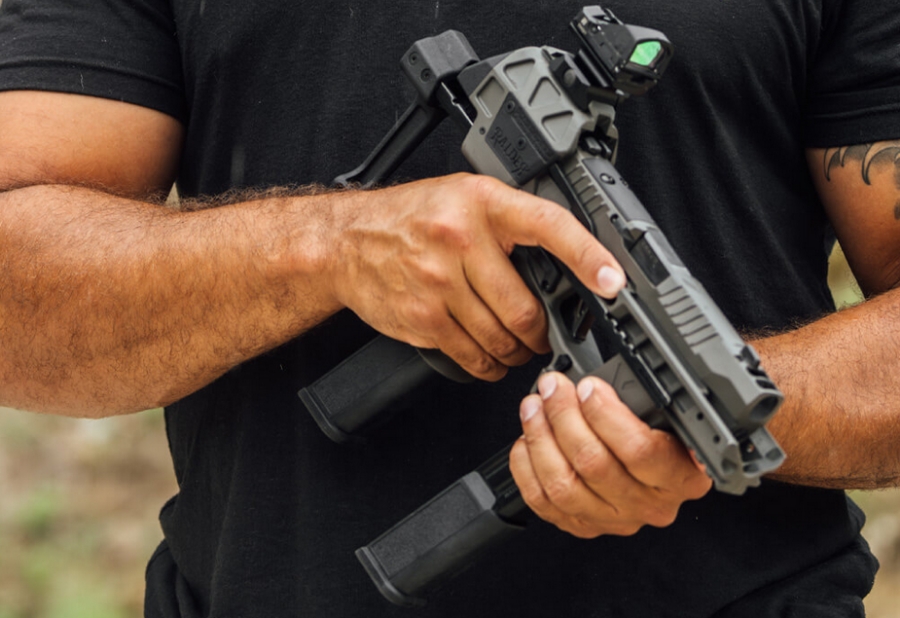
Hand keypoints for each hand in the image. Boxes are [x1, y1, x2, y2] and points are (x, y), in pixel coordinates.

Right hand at [328, 173, 624, 380]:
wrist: (346, 242)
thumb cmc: (411, 218)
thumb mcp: (465, 197)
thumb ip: (510, 222)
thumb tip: (565, 261)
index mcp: (482, 204)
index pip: (548, 226)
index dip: (587, 256)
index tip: (613, 282)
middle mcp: (460, 241)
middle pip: (525, 309)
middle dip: (543, 333)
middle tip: (546, 334)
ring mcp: (438, 283)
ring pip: (501, 339)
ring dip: (518, 352)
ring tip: (517, 345)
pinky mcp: (422, 319)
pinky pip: (472, 357)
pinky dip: (490, 366)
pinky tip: (490, 357)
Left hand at [510, 372, 711, 537]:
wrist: (656, 473)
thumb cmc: (661, 438)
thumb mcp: (667, 417)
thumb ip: (639, 402)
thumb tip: (591, 384)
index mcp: (680, 476)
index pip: (640, 449)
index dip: (604, 414)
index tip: (588, 387)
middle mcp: (649, 505)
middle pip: (593, 464)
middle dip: (564, 415)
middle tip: (553, 387)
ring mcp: (612, 519)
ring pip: (563, 485)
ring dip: (541, 438)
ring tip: (534, 407)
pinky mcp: (581, 525)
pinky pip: (543, 502)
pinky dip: (527, 467)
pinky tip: (527, 441)